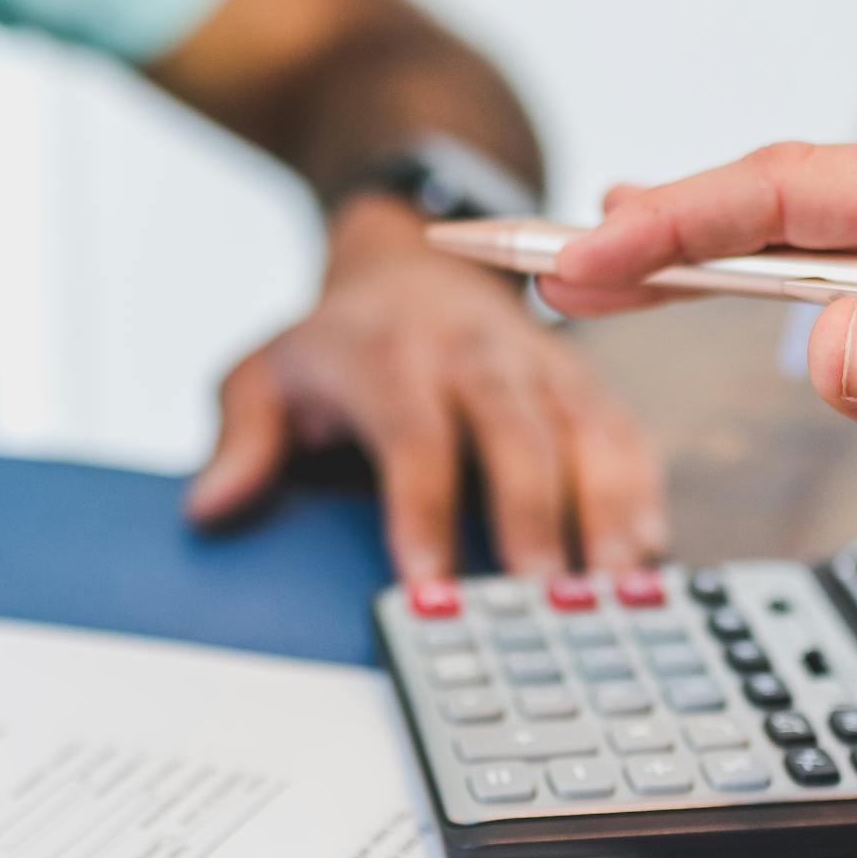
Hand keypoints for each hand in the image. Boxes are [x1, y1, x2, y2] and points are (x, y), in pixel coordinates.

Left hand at [187, 196, 665, 579]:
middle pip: (513, 433)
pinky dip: (639, 489)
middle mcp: (474, 354)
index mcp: (392, 355)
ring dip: (602, 508)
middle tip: (541, 597)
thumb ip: (241, 437)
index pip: (413, 436)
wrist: (412, 260)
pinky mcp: (584, 383)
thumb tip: (210, 506)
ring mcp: (539, 365)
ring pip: (582, 431)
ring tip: (612, 583)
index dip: (422, 511)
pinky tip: (646, 548)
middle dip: (530, 515)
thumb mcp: (267, 372)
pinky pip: (623, 432)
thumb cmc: (342, 341)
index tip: (429, 584)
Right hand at [543, 124, 856, 497]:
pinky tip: (764, 278)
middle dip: (668, 231)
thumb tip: (821, 348)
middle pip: (792, 195)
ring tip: (628, 269)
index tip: (588, 257)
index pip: (798, 194)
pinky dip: (801, 264)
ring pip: (832, 223)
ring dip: (726, 249)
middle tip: (563, 267)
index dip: (678, 225)